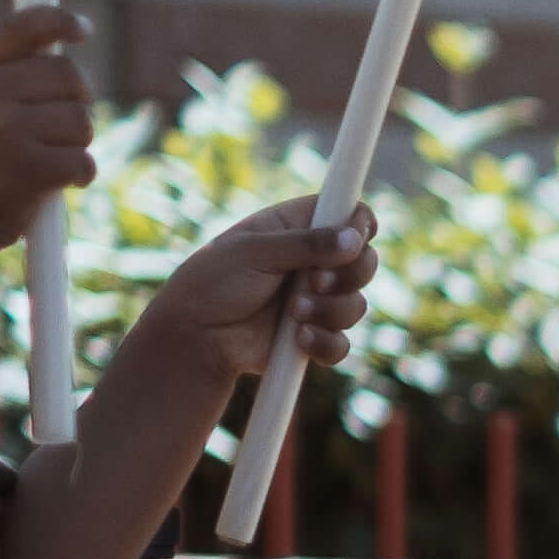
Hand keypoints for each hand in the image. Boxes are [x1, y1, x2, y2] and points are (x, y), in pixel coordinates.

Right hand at [0, 5, 100, 257]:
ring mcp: (3, 129)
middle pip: (66, 74)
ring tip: (49, 163)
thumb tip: (60, 51)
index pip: (21, 26)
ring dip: (77, 144)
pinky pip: (83, 160)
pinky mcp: (29, 168)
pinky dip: (81, 175)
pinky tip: (58, 186)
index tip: (83, 30)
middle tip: (65, 129)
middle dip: (77, 102)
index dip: (59, 22)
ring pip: (81, 120)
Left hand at [112, 193, 383, 416]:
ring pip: (357, 304)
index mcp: (297, 228)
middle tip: (315, 280)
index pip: (348, 214)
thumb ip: (305, 244)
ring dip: (331, 310)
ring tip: (293, 312)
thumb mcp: (253, 251)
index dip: (359, 224)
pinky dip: (325, 342)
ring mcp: (315, 301)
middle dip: (349, 273)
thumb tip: (354, 239)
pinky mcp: (312, 337)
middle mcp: (312, 262)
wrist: (193, 336)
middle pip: (365, 260)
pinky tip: (298, 339)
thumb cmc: (212, 282)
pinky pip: (341, 344)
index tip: (354, 238)